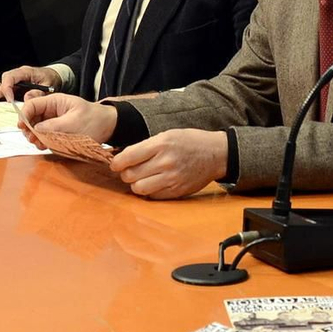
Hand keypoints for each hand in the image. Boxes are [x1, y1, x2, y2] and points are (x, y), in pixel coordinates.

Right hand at [0, 65, 61, 103]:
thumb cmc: (51, 79)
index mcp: (24, 72)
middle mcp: (17, 77)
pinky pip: (4, 93)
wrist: (55, 77)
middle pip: (1, 84)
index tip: (9, 100)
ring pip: (0, 88)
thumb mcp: (48, 85)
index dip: (7, 89)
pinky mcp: (16, 89)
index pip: (10, 78)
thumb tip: (27, 99)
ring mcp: (15, 83)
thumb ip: (38, 92)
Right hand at [18, 93, 116, 146]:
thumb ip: (55, 125)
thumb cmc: (95, 119)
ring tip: (40, 143)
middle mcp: (52, 110)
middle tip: (32, 139)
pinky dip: (43, 141)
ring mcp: (53, 121)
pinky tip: (45, 145)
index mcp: (55, 101)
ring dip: (35, 136)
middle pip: (31, 117)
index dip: (24, 115)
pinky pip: (45, 135)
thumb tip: (37, 129)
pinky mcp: (57, 131)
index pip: (32, 105)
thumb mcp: (75, 122)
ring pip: (36, 128)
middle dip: (29, 128)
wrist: (108, 126)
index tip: (23, 127)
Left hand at [109, 129, 227, 198]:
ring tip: (141, 178)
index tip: (115, 164)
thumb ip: (146, 146)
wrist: (216, 154)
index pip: (128, 157)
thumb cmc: (190, 142)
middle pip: (130, 175)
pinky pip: (153, 196)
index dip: (117, 162)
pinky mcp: (177, 191)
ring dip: (136, 184)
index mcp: (161, 145)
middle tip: (129, 170)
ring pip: (139, 188)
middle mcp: (165, 163)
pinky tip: (153, 183)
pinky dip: (149, 191)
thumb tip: (122, 157)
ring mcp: (172, 179)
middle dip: (125, 173)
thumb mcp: (167, 135)